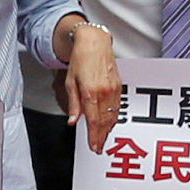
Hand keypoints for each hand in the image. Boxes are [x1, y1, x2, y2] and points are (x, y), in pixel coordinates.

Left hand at [65, 24, 122, 149]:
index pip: (92, 121)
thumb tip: (72, 120)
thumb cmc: (81, 59)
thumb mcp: (70, 82)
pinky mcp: (119, 86)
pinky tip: (110, 123)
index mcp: (90, 92)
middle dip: (101, 136)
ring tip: (103, 138)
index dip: (93, 136)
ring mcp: (113, 89)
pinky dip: (113, 118)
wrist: (94, 43)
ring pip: (112, 116)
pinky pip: (117, 107)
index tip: (93, 146)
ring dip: (108, 129)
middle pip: (104, 121)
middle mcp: (104, 92)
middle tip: (98, 147)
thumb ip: (73, 104)